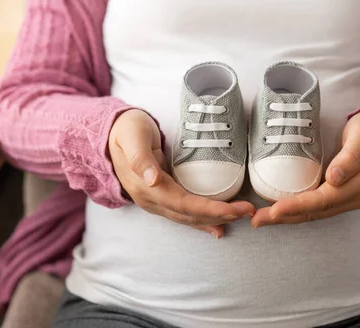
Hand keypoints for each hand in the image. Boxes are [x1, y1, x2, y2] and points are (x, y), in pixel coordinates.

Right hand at [109, 109, 255, 237]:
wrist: (111, 133)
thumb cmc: (126, 130)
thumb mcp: (132, 137)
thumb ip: (140, 158)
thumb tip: (152, 180)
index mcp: (146, 188)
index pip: (184, 204)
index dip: (211, 209)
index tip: (235, 209)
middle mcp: (151, 200)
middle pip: (190, 215)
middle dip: (221, 215)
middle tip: (248, 212)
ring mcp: (155, 201)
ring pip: (189, 218)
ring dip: (215, 220)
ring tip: (239, 218)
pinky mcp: (162, 197)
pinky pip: (184, 214)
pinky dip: (202, 222)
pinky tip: (217, 229)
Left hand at [251, 111, 359, 226]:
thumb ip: (352, 156)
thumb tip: (334, 179)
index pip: (324, 200)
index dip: (298, 206)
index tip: (274, 209)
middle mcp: (357, 197)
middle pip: (316, 212)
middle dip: (285, 217)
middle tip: (257, 220)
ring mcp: (353, 199)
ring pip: (316, 214)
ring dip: (289, 218)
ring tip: (262, 220)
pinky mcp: (346, 196)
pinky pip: (320, 208)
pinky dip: (299, 211)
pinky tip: (282, 211)